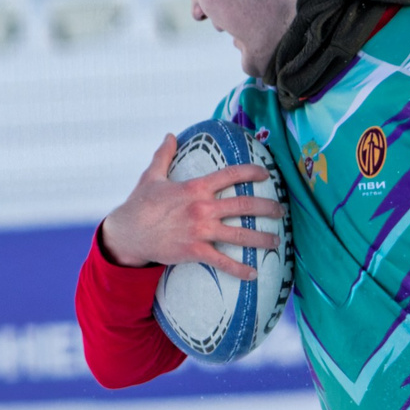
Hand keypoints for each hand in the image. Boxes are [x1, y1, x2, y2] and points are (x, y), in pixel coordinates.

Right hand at [98, 133, 284, 277]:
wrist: (128, 233)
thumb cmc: (140, 204)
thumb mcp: (152, 176)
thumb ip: (164, 155)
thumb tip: (170, 136)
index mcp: (195, 187)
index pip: (230, 174)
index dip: (251, 172)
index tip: (266, 174)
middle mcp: (202, 207)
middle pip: (244, 204)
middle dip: (267, 207)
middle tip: (280, 210)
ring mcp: (200, 230)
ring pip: (240, 234)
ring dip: (262, 239)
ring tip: (276, 241)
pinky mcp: (195, 251)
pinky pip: (223, 261)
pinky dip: (240, 269)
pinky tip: (253, 274)